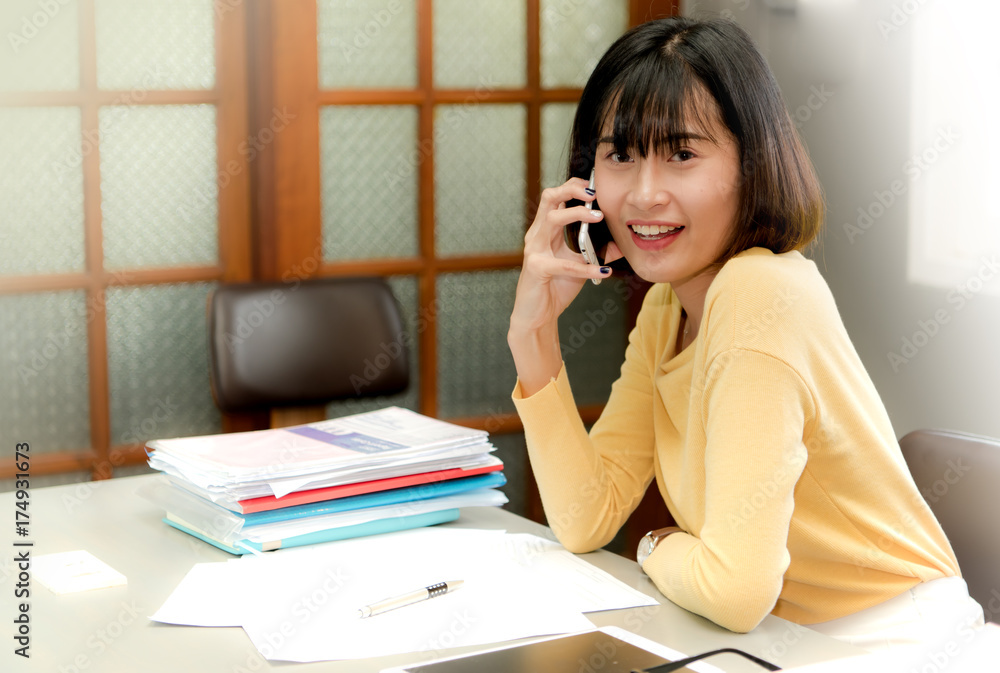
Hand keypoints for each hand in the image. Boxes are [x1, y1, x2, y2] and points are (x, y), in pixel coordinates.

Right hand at [508, 178, 609, 393]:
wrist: (537, 317)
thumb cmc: (555, 288)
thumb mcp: (580, 267)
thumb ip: (596, 253)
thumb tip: (620, 244)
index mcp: (545, 230)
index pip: (556, 198)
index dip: (574, 187)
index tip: (595, 186)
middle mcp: (537, 235)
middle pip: (549, 198)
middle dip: (571, 190)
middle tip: (594, 193)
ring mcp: (534, 250)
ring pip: (552, 219)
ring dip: (577, 215)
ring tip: (599, 217)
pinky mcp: (536, 268)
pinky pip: (564, 263)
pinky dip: (586, 266)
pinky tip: (603, 271)